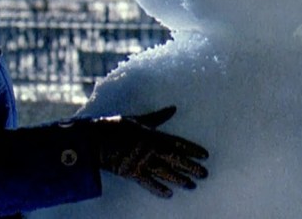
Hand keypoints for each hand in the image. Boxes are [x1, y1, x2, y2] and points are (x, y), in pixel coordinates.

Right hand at [83, 106, 208, 197]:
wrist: (96, 139)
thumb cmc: (116, 125)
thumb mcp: (138, 119)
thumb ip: (157, 117)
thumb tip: (173, 108)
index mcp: (154, 135)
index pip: (178, 143)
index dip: (193, 150)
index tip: (205, 156)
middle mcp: (151, 150)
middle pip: (175, 160)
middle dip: (191, 167)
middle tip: (204, 174)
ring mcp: (142, 163)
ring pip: (165, 173)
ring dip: (179, 179)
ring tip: (192, 185)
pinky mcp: (132, 173)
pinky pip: (148, 183)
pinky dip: (159, 189)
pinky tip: (169, 194)